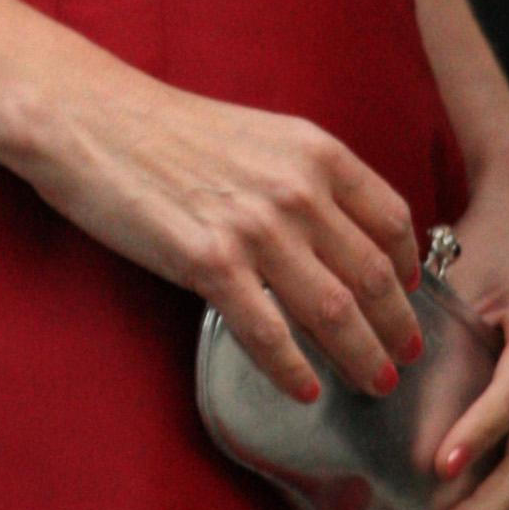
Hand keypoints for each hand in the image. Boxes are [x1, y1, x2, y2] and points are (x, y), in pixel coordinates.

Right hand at [36, 63, 423, 404]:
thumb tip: (341, 234)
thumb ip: (307, 179)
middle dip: (398, 325)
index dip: (408, 268)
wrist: (97, 120)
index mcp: (316, 151)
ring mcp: (256, 228)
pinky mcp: (209, 263)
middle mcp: (297, 188)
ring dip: (361, 355)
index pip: (391, 219)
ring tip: (375, 382)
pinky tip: (306, 390)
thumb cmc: (174, 130)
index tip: (411, 296)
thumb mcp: (262, 136)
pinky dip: (294, 369)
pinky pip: (267, 333)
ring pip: (332, 311)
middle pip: (373, 273)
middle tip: (408, 358)